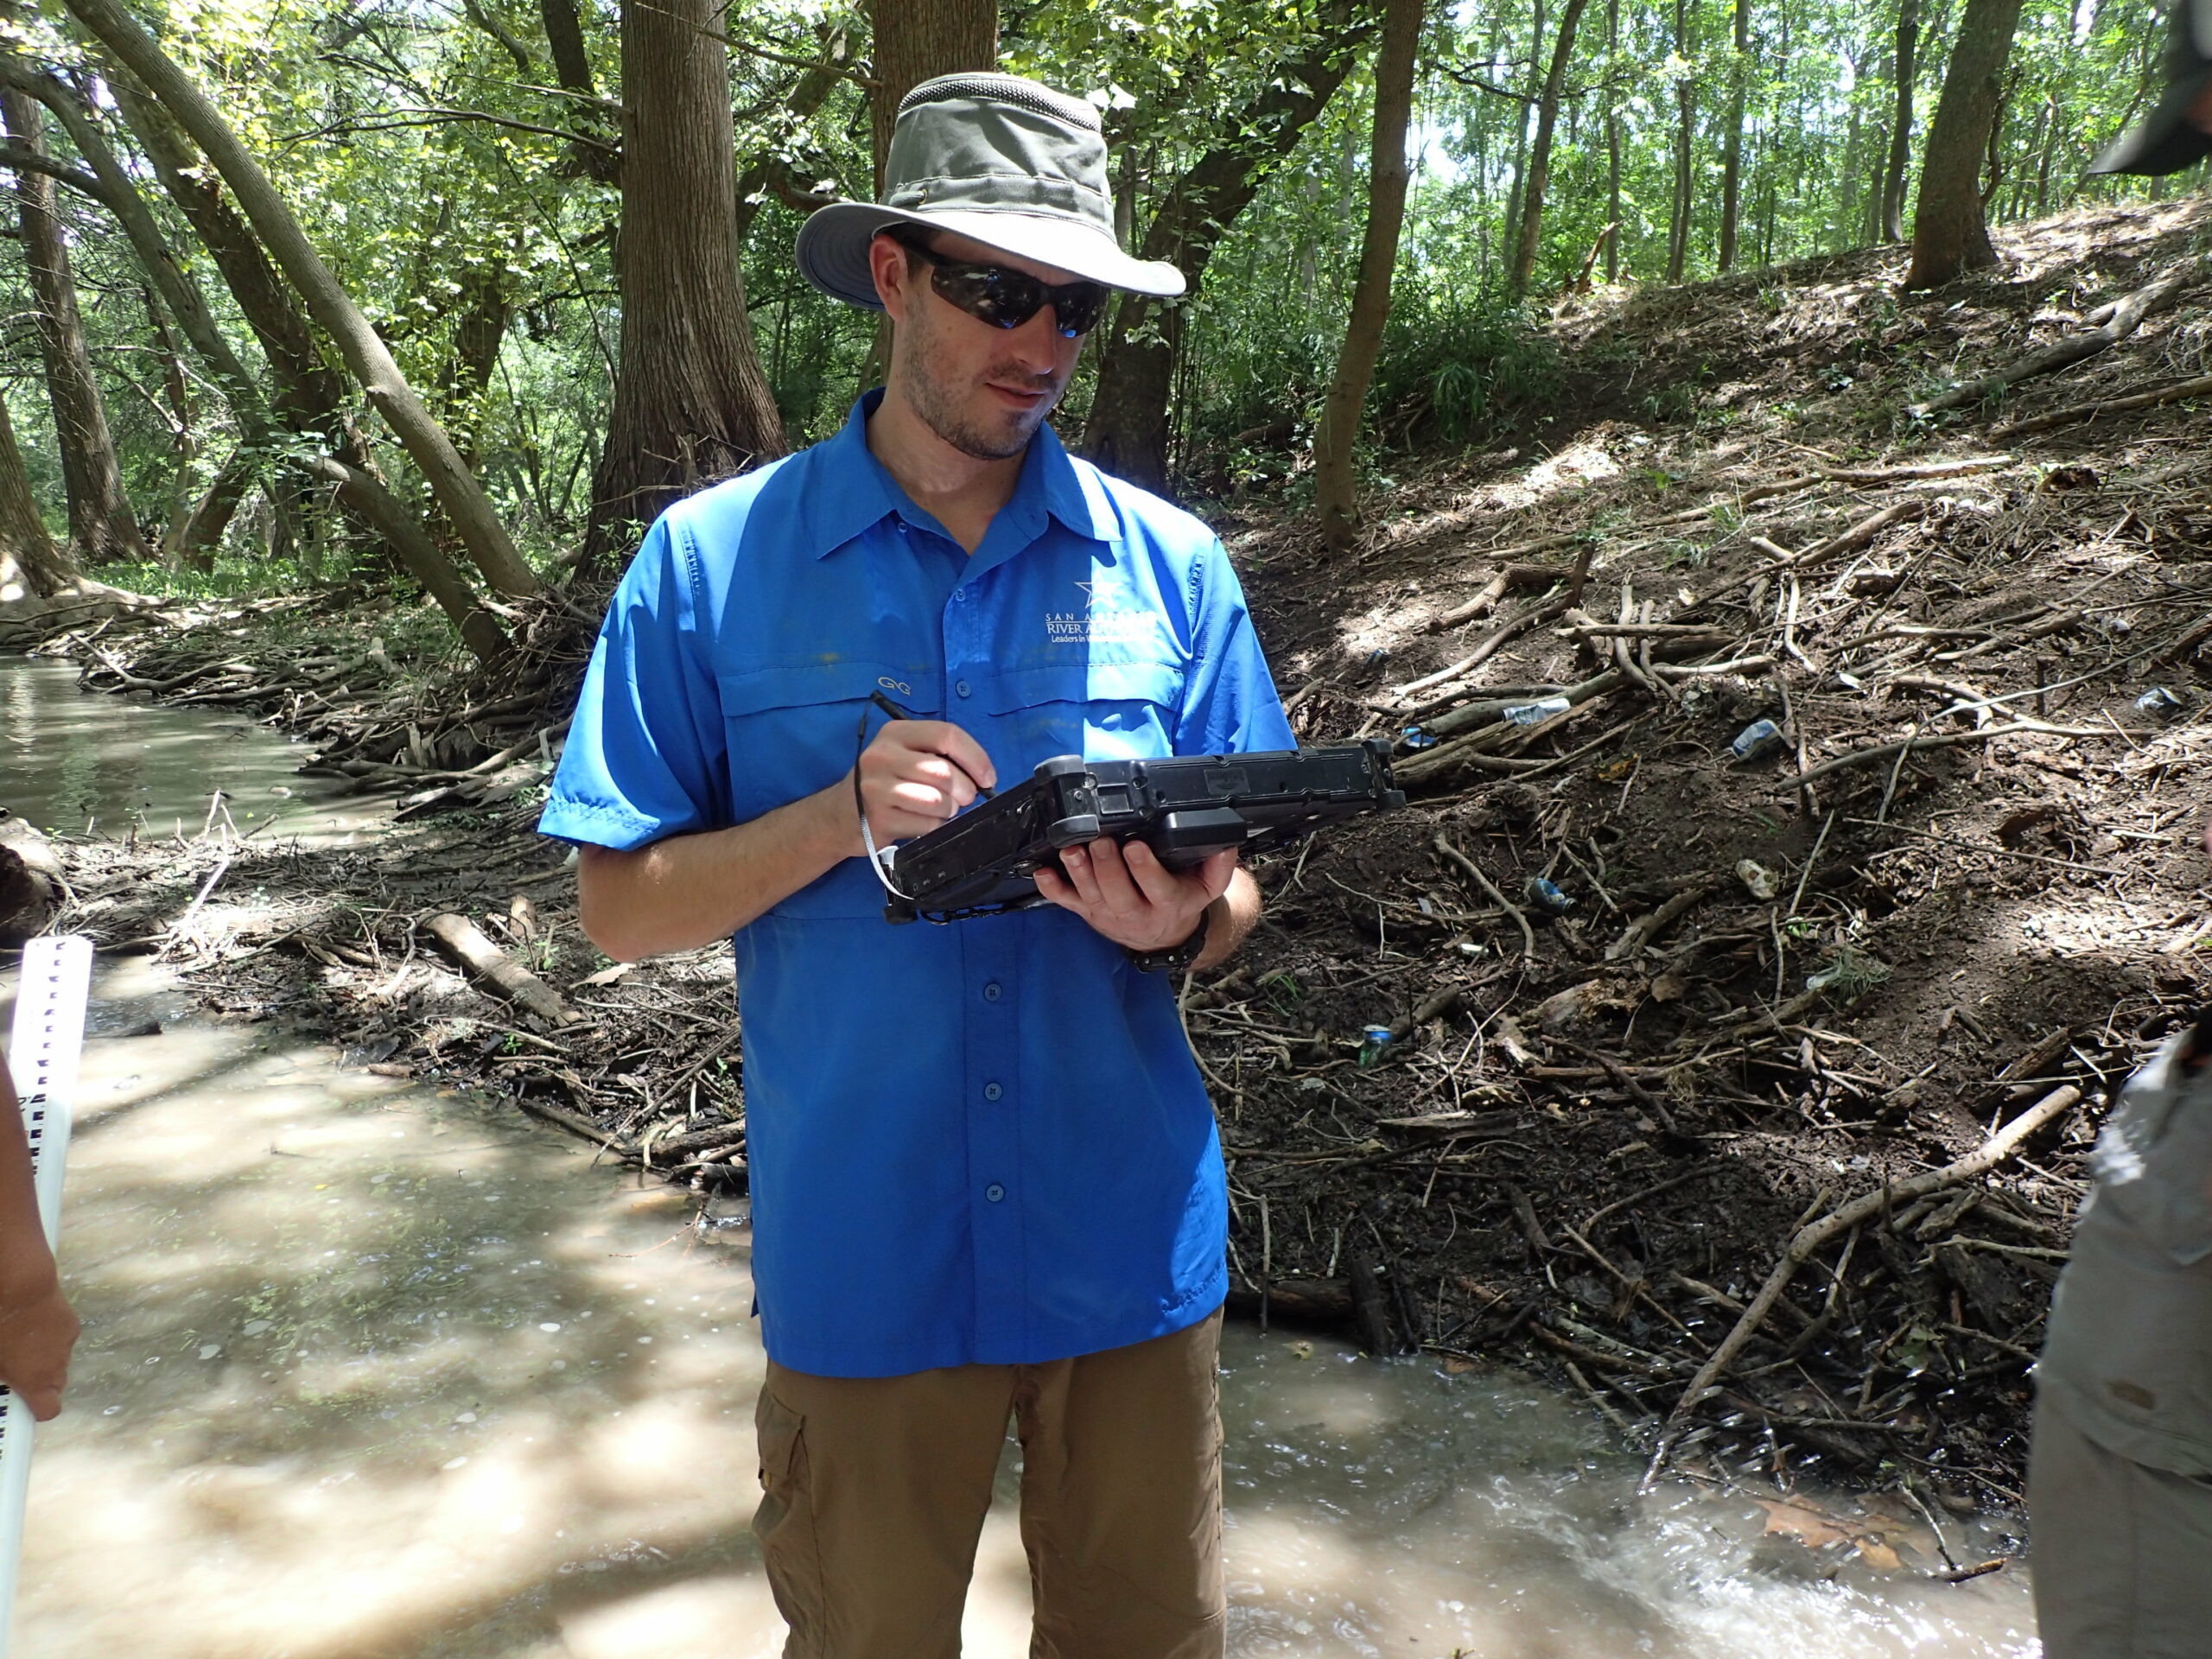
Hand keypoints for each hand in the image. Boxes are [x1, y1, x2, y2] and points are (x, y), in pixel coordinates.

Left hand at [0, 1266, 76, 1420]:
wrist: (20, 1284)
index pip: (49, 1410)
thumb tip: (2, 1377)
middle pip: (55, 1385)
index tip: (21, 1409)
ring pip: (58, 1360)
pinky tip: (31, 1324)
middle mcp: (57, 1365)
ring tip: (20, 1341)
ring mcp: (67, 1343)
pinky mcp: (72, 1323)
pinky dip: (49, 1337)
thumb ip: (2, 1376)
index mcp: (37, 1380)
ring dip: (43, 1357)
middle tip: (15, 1373)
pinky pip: (61, 1339)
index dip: (35, 1412)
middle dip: (38, 1383)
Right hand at [850, 719, 996, 847]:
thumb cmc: (884, 783)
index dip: (976, 758)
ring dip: (950, 811)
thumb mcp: (904, 755)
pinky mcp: (879, 818)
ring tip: (940, 810)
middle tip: (964, 798)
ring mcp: (877, 788)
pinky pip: (927, 826)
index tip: (988, 777)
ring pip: (938, 801)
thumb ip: (938, 756)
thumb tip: (981, 775)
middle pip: (944, 772)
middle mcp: (883, 755)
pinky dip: (935, 827)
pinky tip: (923, 823)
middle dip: (965, 790)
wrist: (839, 815)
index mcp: (896, 733)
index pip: (947, 735)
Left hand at [1034, 838, 1236, 953]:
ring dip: (1079, 873)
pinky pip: (1067, 903)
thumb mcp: (1207, 887)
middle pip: (1118, 893)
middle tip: (1101, 841)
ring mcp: (1108, 915)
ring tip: (1071, 850)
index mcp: (1168, 903)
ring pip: (1091, 896)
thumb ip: (1217, 866)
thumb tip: (1225, 843)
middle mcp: (1136, 913)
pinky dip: (1052, 889)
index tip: (1137, 846)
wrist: (1163, 935)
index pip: (1157, 887)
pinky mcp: (1088, 912)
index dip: (1145, 869)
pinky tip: (1041, 872)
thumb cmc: (1181, 900)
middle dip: (1107, 866)